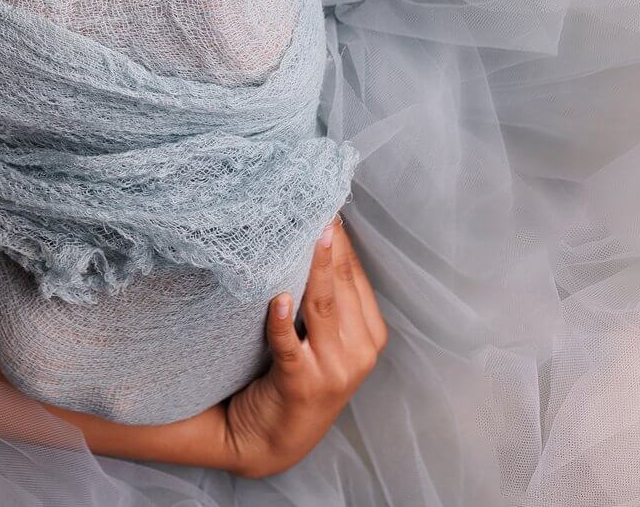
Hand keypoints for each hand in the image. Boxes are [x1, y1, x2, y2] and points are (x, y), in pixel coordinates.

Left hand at [221, 212, 386, 478]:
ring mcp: (332, 371)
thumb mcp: (323, 338)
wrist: (270, 439)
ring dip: (312, 270)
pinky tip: (276, 298)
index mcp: (370, 335)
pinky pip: (291, 345)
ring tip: (305, 234)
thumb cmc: (294, 376)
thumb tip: (318, 232)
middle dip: (327, 244)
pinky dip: (282, 321)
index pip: (356, 276)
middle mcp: (359, 352)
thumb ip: (327, 296)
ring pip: (322, 307)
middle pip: (341, 286)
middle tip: (311, 202)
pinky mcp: (300, 384)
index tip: (323, 200)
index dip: (340, 239)